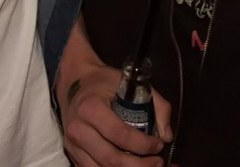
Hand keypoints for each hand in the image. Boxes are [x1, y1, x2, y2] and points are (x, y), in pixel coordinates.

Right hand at [59, 59, 173, 166]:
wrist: (73, 82)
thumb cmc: (104, 82)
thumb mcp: (131, 83)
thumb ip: (157, 105)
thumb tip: (167, 135)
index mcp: (91, 108)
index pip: (120, 135)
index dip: (143, 145)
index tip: (159, 144)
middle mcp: (78, 130)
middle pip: (111, 159)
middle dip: (139, 165)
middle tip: (158, 162)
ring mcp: (72, 145)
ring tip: (146, 166)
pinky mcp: (72, 154)